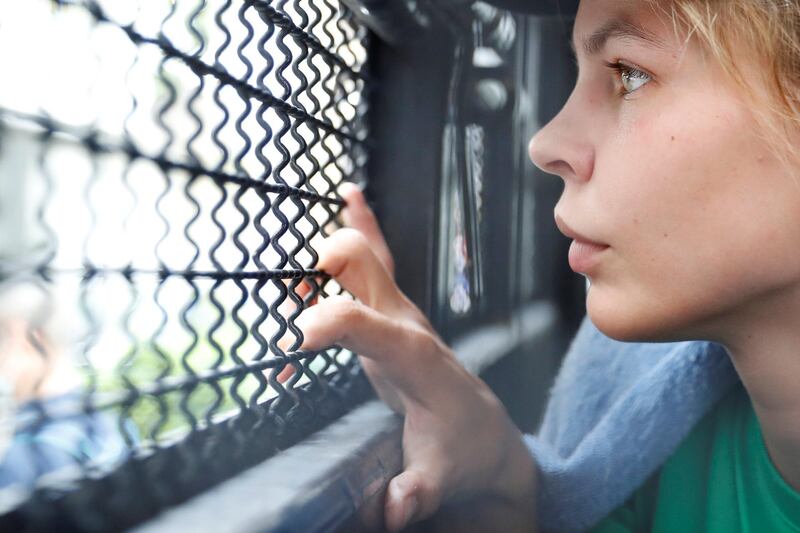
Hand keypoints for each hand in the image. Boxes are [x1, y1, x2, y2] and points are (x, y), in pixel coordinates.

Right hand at [287, 184, 537, 530]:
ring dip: (334, 245)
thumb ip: (417, 493)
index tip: (298, 337)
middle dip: (329, 264)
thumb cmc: (463, 454)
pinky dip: (361, 229)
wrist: (485, 437)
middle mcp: (408, 324)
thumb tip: (395, 509)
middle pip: (368, 270)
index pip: (372, 327)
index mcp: (418, 359)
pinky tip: (351, 197)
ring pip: (369, 258)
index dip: (333, 323)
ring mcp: (401, 315)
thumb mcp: (441, 480)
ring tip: (300, 246)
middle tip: (293, 293)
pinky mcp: (393, 316)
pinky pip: (375, 263)